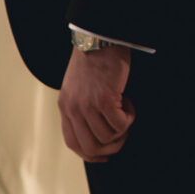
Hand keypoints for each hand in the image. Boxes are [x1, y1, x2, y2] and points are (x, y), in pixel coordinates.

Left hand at [60, 43, 134, 162]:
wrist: (99, 39)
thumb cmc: (94, 62)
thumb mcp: (79, 89)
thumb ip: (81, 109)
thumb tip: (97, 136)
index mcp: (64, 107)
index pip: (73, 143)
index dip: (91, 154)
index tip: (106, 155)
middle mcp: (72, 109)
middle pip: (90, 148)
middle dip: (111, 148)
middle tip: (123, 133)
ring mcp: (86, 105)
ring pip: (108, 138)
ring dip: (122, 129)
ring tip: (125, 109)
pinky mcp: (103, 99)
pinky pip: (120, 124)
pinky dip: (129, 117)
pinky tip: (128, 101)